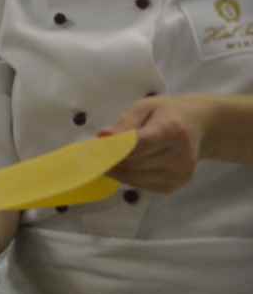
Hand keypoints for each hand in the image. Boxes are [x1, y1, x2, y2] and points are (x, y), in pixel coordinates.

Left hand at [101, 94, 217, 193]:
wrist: (198, 126)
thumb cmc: (167, 113)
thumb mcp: (144, 107)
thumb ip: (124, 123)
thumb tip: (103, 137)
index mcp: (173, 130)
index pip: (139, 144)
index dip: (115, 148)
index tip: (95, 146)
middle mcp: (180, 156)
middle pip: (134, 163)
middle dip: (111, 158)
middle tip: (95, 152)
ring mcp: (179, 174)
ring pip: (134, 177)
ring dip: (117, 169)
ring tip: (110, 156)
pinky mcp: (174, 186)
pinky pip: (141, 185)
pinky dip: (129, 176)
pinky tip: (128, 164)